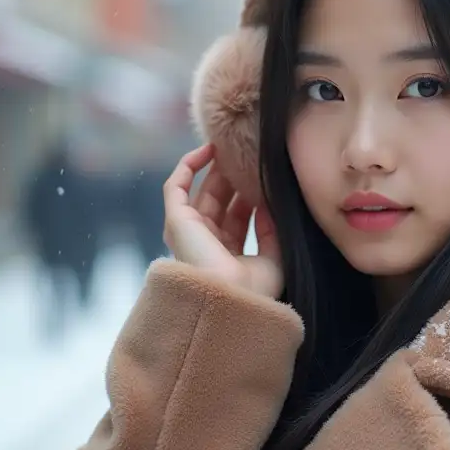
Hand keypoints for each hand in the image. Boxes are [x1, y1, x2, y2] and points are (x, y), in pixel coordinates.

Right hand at [162, 144, 282, 299]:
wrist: (233, 302)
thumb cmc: (256, 290)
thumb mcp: (274, 258)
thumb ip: (271, 231)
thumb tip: (268, 205)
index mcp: (226, 255)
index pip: (236, 217)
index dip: (249, 195)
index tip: (265, 177)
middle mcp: (205, 244)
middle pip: (219, 201)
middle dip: (235, 177)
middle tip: (251, 156)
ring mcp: (188, 232)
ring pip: (200, 191)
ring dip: (216, 169)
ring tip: (234, 148)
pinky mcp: (176, 221)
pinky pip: (175, 186)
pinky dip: (188, 165)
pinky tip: (208, 149)